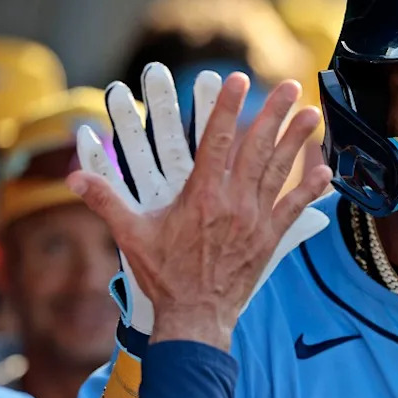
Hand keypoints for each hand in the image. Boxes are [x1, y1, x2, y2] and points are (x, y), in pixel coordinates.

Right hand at [68, 63, 331, 350]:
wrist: (195, 318)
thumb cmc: (164, 276)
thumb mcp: (131, 236)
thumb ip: (106, 201)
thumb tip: (74, 178)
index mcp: (201, 196)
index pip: (216, 141)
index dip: (227, 107)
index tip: (238, 79)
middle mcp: (233, 203)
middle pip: (256, 148)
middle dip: (273, 114)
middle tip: (288, 85)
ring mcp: (255, 220)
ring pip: (278, 172)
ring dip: (296, 141)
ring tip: (311, 113)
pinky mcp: (269, 239)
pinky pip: (293, 208)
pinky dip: (309, 188)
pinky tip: (324, 170)